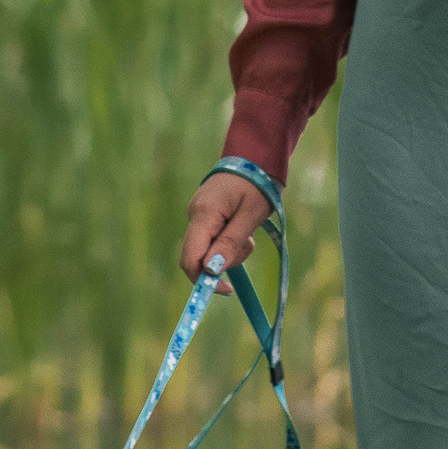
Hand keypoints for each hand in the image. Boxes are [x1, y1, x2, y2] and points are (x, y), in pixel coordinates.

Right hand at [180, 169, 271, 283]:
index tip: (226, 290)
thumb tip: (211, 270)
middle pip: (198, 256)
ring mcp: (197, 214)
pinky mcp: (204, 215)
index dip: (203, 279)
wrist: (256, 157)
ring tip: (249, 231)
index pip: (190, 258)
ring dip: (230, 250)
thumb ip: (230, 244)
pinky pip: (212, 238)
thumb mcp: (250, 217)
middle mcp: (194, 214)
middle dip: (222, 262)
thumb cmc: (257, 185)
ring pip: (207, 249)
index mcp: (204, 214)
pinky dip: (228, 240)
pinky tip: (242, 228)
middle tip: (248, 245)